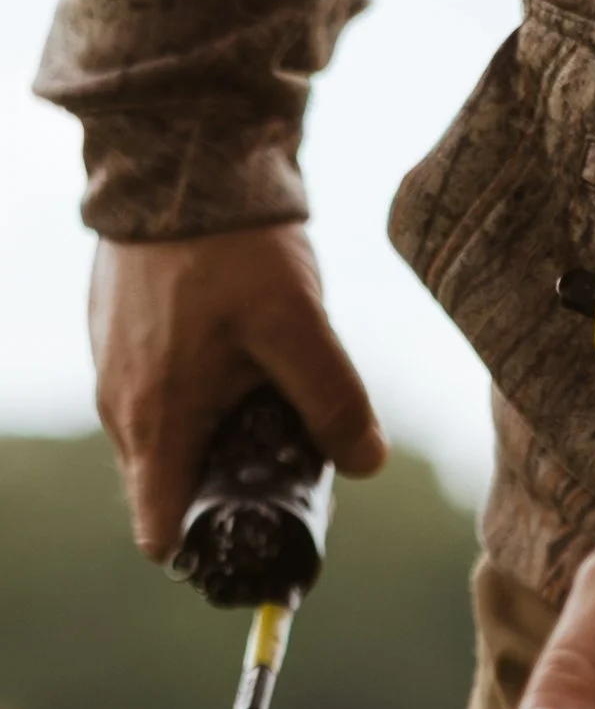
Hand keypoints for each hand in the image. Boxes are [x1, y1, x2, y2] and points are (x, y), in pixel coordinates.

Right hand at [91, 226, 387, 558]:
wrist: (177, 156)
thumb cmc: (231, 246)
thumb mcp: (300, 331)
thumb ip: (336, 406)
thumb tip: (367, 464)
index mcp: (155, 424)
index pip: (160, 533)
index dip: (208, 552)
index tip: (257, 536)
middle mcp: (122, 407)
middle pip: (171, 492)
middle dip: (225, 494)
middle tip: (287, 464)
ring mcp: (113, 369)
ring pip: (167, 442)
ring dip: (214, 443)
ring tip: (269, 407)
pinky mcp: (118, 336)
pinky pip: (158, 396)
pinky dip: (197, 400)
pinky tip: (240, 365)